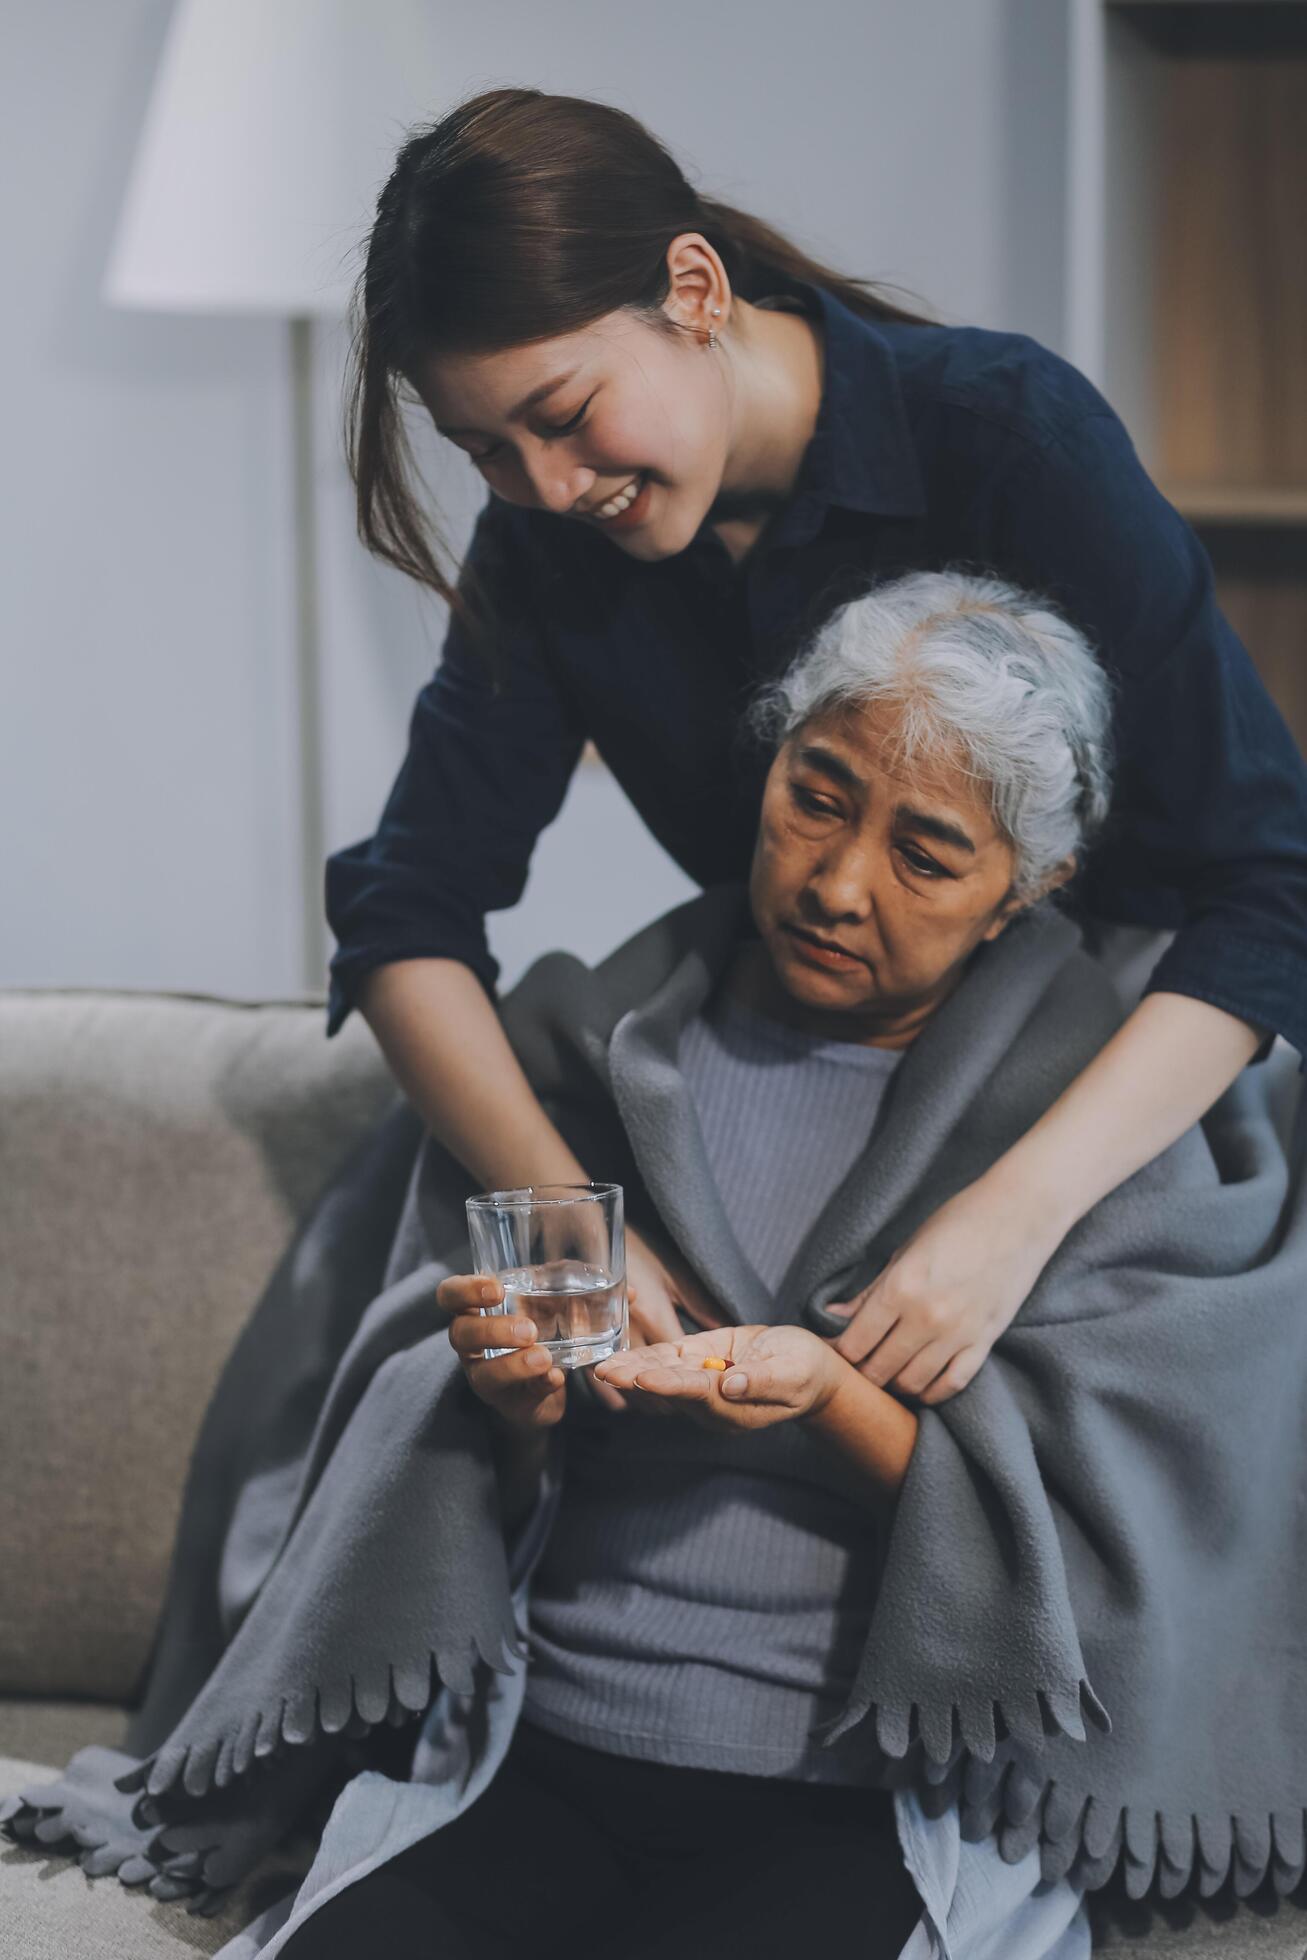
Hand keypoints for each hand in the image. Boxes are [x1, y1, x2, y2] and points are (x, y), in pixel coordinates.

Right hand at [439, 1272, 566, 1431]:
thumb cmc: (534, 1333)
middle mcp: (471, 1348)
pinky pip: (522, 1399)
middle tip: (528, 1329)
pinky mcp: (512, 1405)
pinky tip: (556, 1377)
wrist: (544, 1387)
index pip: (450, 1295)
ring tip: (544, 1358)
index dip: (465, 1290)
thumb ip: (545, 1286)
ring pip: (485, 1374)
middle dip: (493, 1331)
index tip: (497, 1289)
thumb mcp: (536, 1305)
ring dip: (515, 1364)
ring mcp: (487, 1380)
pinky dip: (540, 1386)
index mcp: (473, 1314)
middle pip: (460, 1334)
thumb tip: (565, 1267)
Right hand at [581, 1221, 728, 1416]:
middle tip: (683, 1407)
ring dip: (642, 1401)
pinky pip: (597, 1383)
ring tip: (657, 1407)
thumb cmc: (637, 1248)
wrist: (587, 1232)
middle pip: (651, 1383)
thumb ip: (699, 1302)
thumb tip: (724, 1328)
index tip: (707, 1393)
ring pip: (625, 1390)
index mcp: (655, 1315)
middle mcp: (630, 1332)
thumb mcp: (672, 1271)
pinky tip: (626, 1398)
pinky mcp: (584, 1343)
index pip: (678, 1366)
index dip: (693, 1383)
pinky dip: (615, 1396)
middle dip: (668, 1400)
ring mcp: (604, 1339)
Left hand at [592, 1323, 840, 1433]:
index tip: (644, 1379)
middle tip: (605, 1373)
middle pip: (668, 1389)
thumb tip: (731, 1386)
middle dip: (636, 1380)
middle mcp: (710, 1401)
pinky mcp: (698, 1362)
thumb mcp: (793, 1374)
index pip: (696, 1395)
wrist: (806, 1368)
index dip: (669, 1385)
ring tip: (602, 1365)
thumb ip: (762, 1380)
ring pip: (662, 1375)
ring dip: (632, 1369)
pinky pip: (667, 1360)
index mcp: (732, 1408)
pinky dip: (644, 1355)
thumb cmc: (804, 1372)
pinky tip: (620, 1353)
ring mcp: (701, 1382)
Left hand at [825, 1169, 1060, 1403]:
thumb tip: (832, 1315)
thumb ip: (870, 1291)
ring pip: (912, 1383)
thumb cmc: (957, 1223)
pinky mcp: (984, 1342)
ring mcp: (959, 1334)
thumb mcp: (905, 1251)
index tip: (833, 1350)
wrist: (1019, 1217)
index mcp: (901, 1287)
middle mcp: (928, 1316)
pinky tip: (919, 1383)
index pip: (855, 1343)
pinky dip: (930, 1392)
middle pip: (879, 1369)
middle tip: (855, 1366)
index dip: (837, 1353)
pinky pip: (951, 1384)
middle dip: (860, 1372)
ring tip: (884, 1373)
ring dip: (892, 1384)